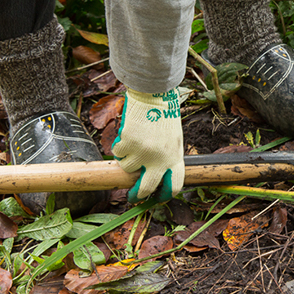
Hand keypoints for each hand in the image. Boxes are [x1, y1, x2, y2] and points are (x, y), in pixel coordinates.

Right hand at [112, 88, 183, 202]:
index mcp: (175, 157)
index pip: (174, 186)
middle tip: (131, 196)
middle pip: (146, 188)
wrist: (155, 95)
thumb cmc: (164, 116)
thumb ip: (167, 158)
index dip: (163, 195)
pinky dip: (119, 145)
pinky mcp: (128, 144)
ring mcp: (142, 153)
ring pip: (127, 167)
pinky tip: (128, 133)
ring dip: (127, 158)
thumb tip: (155, 176)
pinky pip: (117, 153)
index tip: (155, 198)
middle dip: (136, 195)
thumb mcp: (173, 140)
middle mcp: (159, 159)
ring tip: (134, 142)